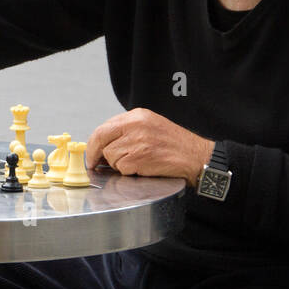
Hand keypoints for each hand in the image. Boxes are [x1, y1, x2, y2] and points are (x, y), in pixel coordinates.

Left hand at [87, 108, 212, 183]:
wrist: (196, 156)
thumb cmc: (176, 145)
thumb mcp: (150, 127)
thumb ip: (127, 131)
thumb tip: (103, 146)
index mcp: (137, 116)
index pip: (103, 128)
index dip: (92, 144)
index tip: (91, 154)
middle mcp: (136, 125)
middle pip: (101, 140)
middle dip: (95, 155)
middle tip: (95, 165)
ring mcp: (138, 141)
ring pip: (111, 156)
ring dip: (119, 165)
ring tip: (137, 163)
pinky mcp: (141, 157)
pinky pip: (123, 168)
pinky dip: (129, 172)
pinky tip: (143, 168)